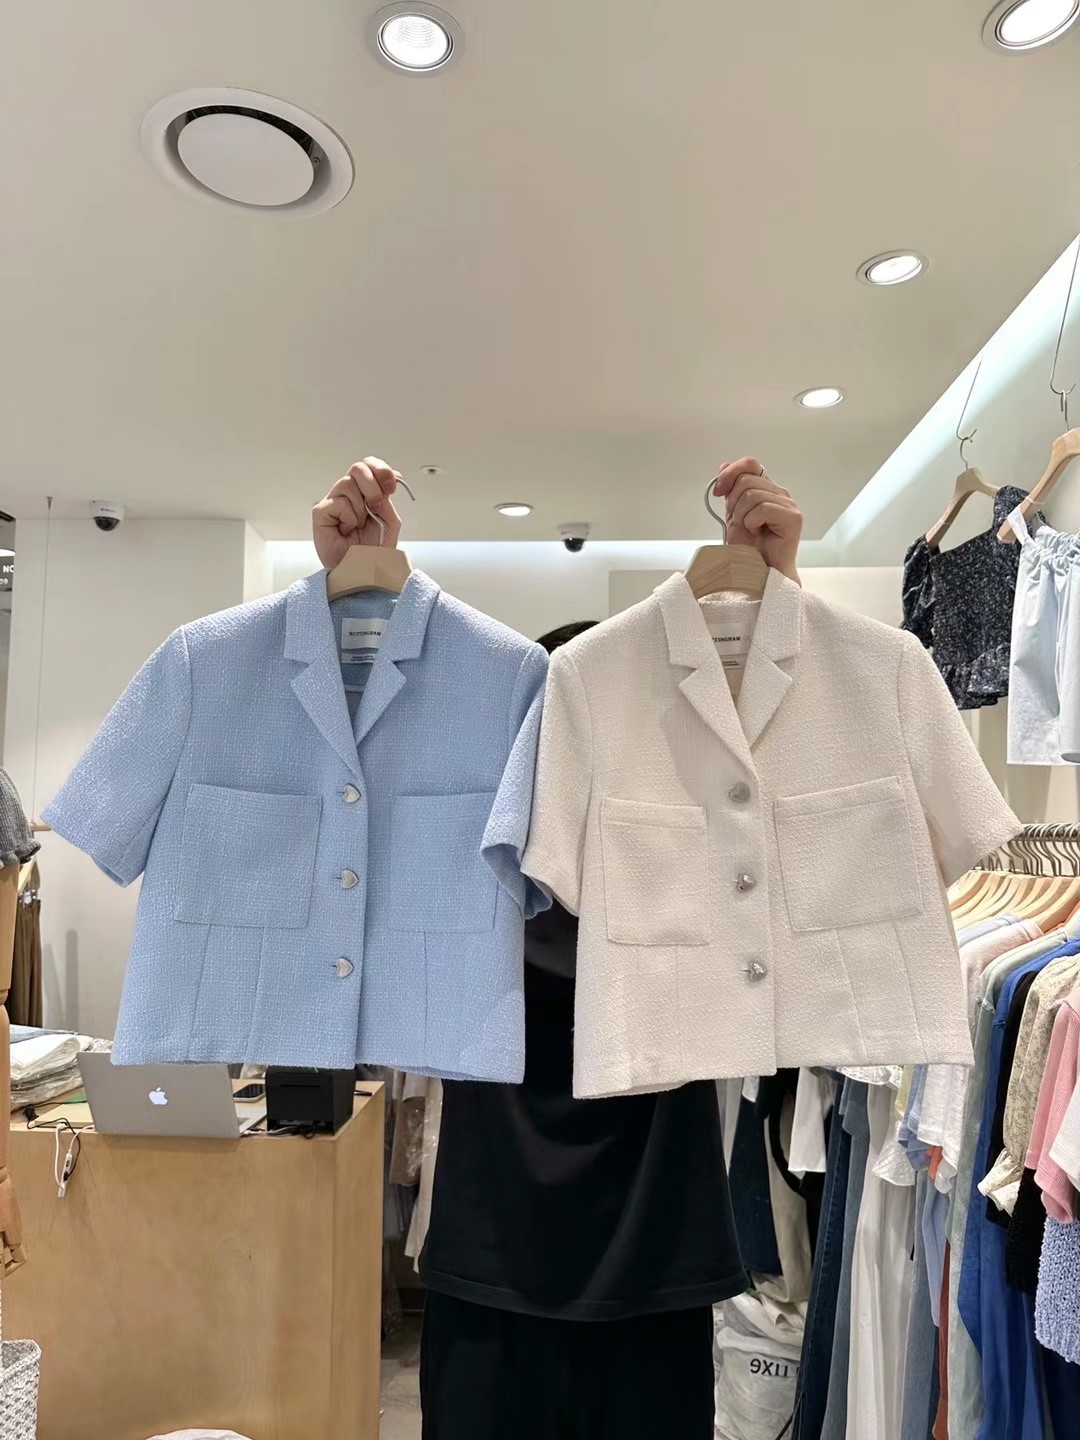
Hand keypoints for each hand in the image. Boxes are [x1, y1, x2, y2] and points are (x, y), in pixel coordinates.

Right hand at [312, 459, 402, 569]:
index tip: (392, 485)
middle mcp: (348, 493)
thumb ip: (387, 498)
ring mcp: (333, 501)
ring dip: (361, 508)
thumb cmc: (373, 549)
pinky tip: (346, 530)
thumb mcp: (390, 521)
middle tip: (376, 506)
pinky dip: (349, 517)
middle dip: (373, 486)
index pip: (369, 465)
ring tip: (358, 526)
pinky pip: (339, 502)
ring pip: (348, 483)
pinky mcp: (321, 511)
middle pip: (358, 468)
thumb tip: (385, 482)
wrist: (362, 571)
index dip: (381, 469)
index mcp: (365, 492)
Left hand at [711, 459, 802, 582]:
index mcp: (767, 489)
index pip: (750, 464)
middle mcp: (780, 494)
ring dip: (742, 516)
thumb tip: (724, 465)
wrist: (757, 572)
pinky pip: (763, 508)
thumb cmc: (748, 548)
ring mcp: (789, 505)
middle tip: (739, 523)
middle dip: (734, 503)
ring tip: (750, 531)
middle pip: (746, 480)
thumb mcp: (733, 514)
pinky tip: (758, 533)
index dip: (730, 473)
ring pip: (752, 495)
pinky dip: (752, 522)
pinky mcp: (793, 518)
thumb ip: (731, 490)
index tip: (717, 492)